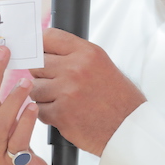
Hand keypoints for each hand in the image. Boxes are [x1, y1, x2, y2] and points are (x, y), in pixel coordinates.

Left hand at [29, 28, 145, 156]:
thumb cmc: (116, 96)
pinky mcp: (61, 114)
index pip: (48, 37)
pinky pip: (39, 109)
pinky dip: (47, 113)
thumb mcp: (100, 64)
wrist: (129, 126)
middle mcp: (75, 69)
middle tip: (54, 82)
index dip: (38, 46)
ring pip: (34, 88)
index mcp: (86, 53)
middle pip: (37, 64)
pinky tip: (63, 113)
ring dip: (43, 95)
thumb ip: (74, 55)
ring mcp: (67, 91)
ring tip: (60, 100)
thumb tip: (43, 51)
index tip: (36, 52)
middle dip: (41, 74)